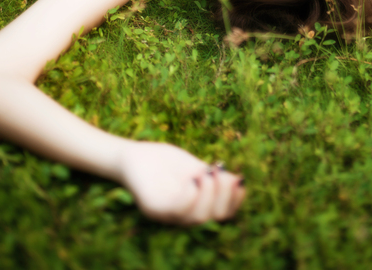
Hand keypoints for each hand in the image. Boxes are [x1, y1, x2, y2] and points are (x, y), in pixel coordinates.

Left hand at [118, 141, 244, 224]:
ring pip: (198, 217)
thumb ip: (213, 177)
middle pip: (213, 217)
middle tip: (219, 170)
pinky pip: (178, 209)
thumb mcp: (193, 168)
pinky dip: (191, 195)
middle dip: (223, 194)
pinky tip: (194, 179)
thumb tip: (239, 182)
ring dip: (209, 193)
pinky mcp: (152, 208)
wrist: (131, 154)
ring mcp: (166, 215)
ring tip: (206, 173)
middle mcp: (180, 217)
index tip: (241, 180)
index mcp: (193, 207)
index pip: (222, 215)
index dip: (235, 201)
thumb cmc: (163, 161)